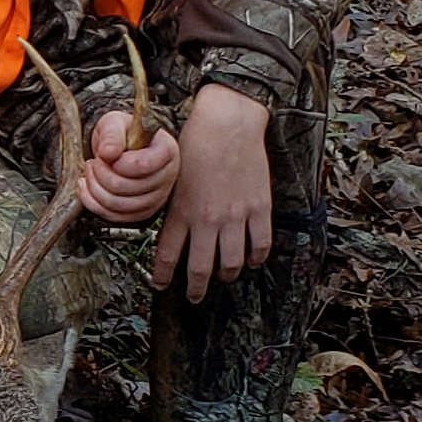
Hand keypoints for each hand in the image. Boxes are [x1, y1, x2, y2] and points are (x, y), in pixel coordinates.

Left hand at [79, 109, 179, 223]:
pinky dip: (92, 201)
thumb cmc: (123, 132)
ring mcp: (156, 198)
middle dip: (100, 172)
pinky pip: (112, 216)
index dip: (119, 162)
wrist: (123, 146)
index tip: (108, 153)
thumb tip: (107, 153)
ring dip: (94, 187)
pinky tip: (87, 185)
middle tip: (95, 160)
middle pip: (126, 187)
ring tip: (91, 169)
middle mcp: (167, 177)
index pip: (143, 165)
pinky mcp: (141, 212)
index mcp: (166, 151)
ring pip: (117, 205)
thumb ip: (111, 134)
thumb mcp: (115, 122)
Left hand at [151, 84, 277, 300]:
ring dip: (227, 275)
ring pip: (232, 264)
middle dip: (196, 289)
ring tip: (224, 276)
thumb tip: (173, 235)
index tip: (161, 286)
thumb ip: (173, 210)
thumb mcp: (173, 180)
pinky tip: (252, 260)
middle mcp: (207, 219)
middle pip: (201, 269)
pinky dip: (256, 258)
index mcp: (181, 212)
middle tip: (195, 296)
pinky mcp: (259, 208)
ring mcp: (235, 216)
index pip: (167, 256)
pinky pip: (261, 245)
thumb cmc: (195, 146)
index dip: (163, 276)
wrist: (226, 125)